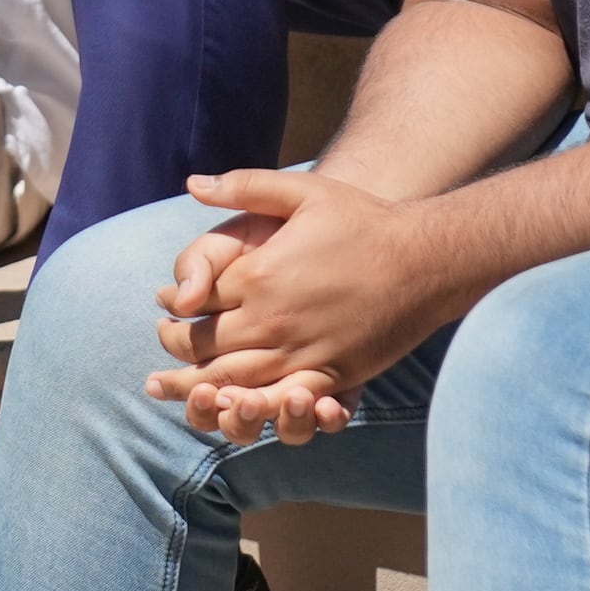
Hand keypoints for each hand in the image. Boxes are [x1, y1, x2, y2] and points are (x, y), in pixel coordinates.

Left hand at [141, 170, 459, 438]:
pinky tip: (234, 406)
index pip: (195, 304)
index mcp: (258, 276)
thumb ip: (244, 186)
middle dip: (176, 352)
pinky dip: (248, 407)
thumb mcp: (302, 190)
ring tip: (179, 390)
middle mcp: (272, 321)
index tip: (164, 310)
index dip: (174, 309)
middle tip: (164, 350)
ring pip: (232, 382)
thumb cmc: (362, 219)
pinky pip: (277, 401)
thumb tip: (192, 183)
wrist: (425, 258)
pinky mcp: (329, 376)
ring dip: (197, 389)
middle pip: (204, 348)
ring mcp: (301, 353)